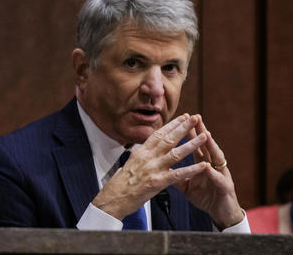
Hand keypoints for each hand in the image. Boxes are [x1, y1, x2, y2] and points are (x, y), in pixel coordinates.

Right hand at [92, 114, 209, 219]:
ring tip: (203, 137)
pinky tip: (203, 166)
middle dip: (183, 128)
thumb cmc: (119, 184)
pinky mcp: (157, 182)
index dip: (172, 125)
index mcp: (140, 152)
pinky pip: (178, 174)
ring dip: (191, 144)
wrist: (112, 198)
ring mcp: (153, 169)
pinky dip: (192, 169)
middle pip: (168, 139)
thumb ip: (141, 156)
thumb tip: (147, 150)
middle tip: (196, 118)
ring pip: (176, 153)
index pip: (158, 134)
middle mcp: (147, 157)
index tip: (182, 117)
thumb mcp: (129, 164)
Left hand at [174, 115, 243, 229]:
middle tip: (195, 118)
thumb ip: (176, 175)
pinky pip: (218, 179)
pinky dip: (212, 173)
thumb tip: (161, 167)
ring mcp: (220, 175)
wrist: (221, 213)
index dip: (188, 132)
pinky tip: (208, 167)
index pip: (194, 144)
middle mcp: (213, 165)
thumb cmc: (205, 196)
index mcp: (203, 163)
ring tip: (206, 135)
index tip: (181, 119)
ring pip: (216, 157)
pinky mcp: (225, 187)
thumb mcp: (187, 185)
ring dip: (210, 146)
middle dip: (200, 131)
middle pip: (206, 146)